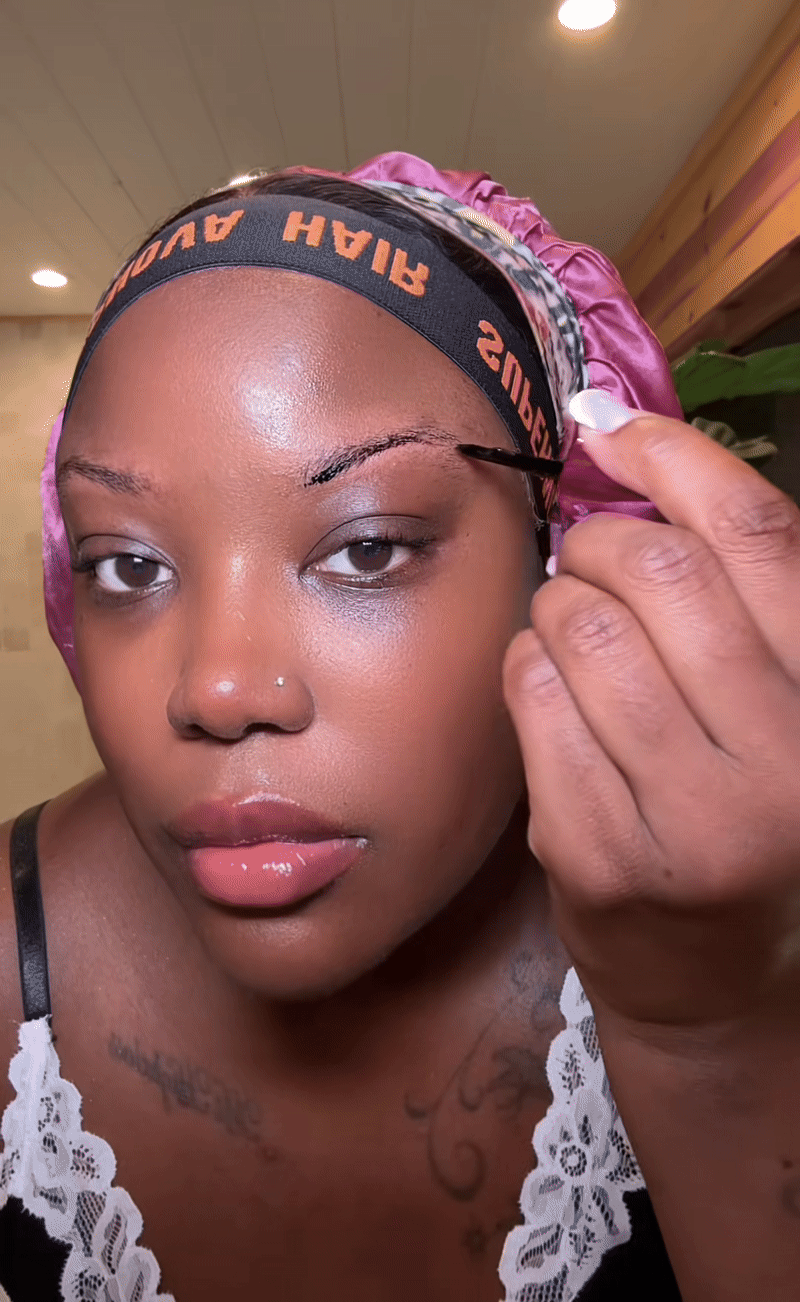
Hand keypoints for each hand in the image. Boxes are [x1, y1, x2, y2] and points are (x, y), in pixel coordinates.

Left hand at [502, 408, 799, 1035]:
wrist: (721, 984)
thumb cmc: (757, 819)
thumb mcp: (786, 705)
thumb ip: (739, 592)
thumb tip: (626, 438)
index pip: (758, 539)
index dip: (674, 458)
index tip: (613, 426)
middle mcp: (781, 762)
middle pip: (654, 571)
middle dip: (599, 542)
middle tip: (593, 562)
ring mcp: (686, 818)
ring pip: (577, 625)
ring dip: (557, 604)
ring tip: (576, 635)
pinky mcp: (597, 856)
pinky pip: (530, 694)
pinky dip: (528, 666)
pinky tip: (555, 691)